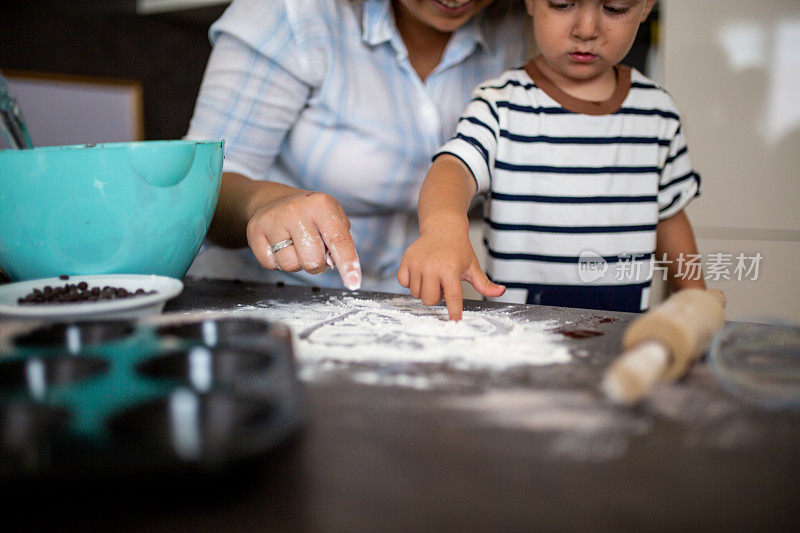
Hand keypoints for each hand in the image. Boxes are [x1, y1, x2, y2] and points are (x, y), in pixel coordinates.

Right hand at [246, 190, 361, 289]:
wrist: (272, 201)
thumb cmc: (309, 215)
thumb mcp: (332, 217)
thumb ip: (340, 240)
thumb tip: (335, 263)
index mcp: (321, 204)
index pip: (339, 239)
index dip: (348, 264)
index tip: (353, 283)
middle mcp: (296, 210)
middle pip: (313, 260)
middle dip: (316, 265)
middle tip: (312, 252)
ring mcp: (273, 220)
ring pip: (290, 265)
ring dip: (296, 264)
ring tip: (294, 246)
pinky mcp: (255, 231)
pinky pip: (270, 264)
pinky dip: (276, 262)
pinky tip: (278, 246)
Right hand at [398, 231, 504, 320]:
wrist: (443, 228)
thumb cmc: (459, 249)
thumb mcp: (473, 266)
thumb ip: (484, 284)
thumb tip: (501, 292)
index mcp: (450, 270)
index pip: (453, 297)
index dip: (454, 311)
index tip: (455, 321)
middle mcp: (432, 267)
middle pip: (429, 300)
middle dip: (436, 297)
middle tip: (442, 284)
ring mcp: (417, 264)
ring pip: (416, 293)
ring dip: (424, 289)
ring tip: (433, 276)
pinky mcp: (406, 261)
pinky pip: (403, 283)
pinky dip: (411, 282)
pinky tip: (420, 273)